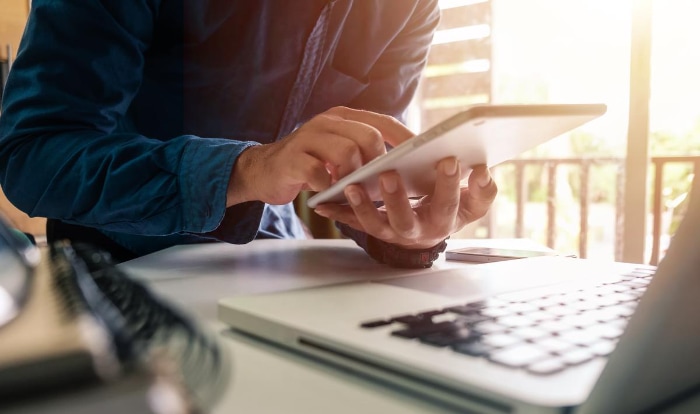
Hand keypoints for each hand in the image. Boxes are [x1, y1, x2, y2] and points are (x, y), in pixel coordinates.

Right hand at [226, 107, 413, 205]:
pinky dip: (328, 186)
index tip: (426, 156)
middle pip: (367, 136)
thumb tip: (405, 169)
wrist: (263, 171)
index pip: (383, 122)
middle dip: (378, 163)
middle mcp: (327, 122)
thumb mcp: (339, 152)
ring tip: (352, 189)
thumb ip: (365, 153)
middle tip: (378, 183)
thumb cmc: (311, 165)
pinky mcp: (292, 159)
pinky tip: (327, 192)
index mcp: (343, 118)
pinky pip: (318, 172)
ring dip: (354, 176)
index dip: (406, 140)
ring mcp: (308, 138)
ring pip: (346, 152)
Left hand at [313, 159, 497, 248]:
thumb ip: (483, 190)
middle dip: (397, 198)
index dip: (449, 184)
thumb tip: (483, 171)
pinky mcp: (370, 227)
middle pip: (404, 220)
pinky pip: (351, 222)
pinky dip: (336, 213)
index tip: (448, 160)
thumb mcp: (472, 204)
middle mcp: (414, 231)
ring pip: (374, 224)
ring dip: (361, 207)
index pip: (447, 204)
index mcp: (442, 221)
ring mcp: (389, 231)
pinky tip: (321, 203)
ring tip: (350, 186)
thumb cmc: (450, 209)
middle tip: (389, 174)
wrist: (429, 229)